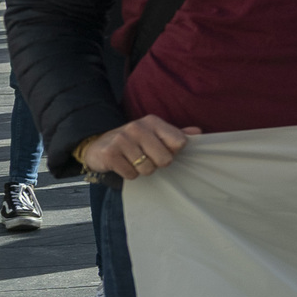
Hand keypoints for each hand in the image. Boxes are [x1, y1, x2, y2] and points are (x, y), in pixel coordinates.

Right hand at [80, 115, 195, 181]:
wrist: (98, 146)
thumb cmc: (134, 142)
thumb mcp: (154, 134)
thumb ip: (175, 134)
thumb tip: (198, 132)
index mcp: (153, 122)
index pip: (180, 142)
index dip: (173, 152)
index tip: (163, 151)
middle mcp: (138, 127)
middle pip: (165, 159)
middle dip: (157, 164)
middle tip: (145, 158)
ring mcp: (122, 139)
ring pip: (147, 169)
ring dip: (142, 170)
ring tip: (133, 161)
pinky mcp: (110, 153)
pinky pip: (131, 174)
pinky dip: (129, 174)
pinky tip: (122, 165)